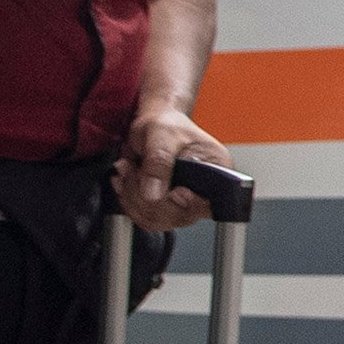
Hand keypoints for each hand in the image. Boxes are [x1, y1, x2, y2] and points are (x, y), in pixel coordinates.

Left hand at [117, 103, 226, 229]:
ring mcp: (184, 201)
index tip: (174, 191)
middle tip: (134, 169)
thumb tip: (154, 193)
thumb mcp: (162, 134)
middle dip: (148, 195)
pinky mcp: (167, 206)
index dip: (190, 203)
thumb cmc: (165, 123)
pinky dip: (131, 203)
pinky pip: (148, 219)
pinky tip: (127, 182)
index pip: (209, 201)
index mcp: (216, 170)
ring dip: (134, 198)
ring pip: (159, 219)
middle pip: (180, 215)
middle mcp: (204, 190)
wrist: (153, 123)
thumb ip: (159, 161)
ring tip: (128, 171)